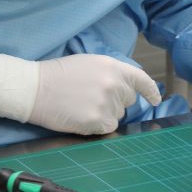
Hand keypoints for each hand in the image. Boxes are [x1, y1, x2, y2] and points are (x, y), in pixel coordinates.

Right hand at [29, 55, 160, 135]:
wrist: (35, 88)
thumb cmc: (60, 74)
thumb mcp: (92, 63)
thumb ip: (113, 73)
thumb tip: (128, 87)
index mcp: (114, 67)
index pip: (142, 80)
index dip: (151, 91)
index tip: (156, 100)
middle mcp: (115, 84)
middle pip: (128, 101)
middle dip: (116, 102)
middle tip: (93, 99)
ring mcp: (107, 103)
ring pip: (118, 116)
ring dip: (106, 114)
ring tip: (83, 106)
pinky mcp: (97, 120)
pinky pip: (109, 128)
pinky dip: (99, 126)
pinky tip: (83, 118)